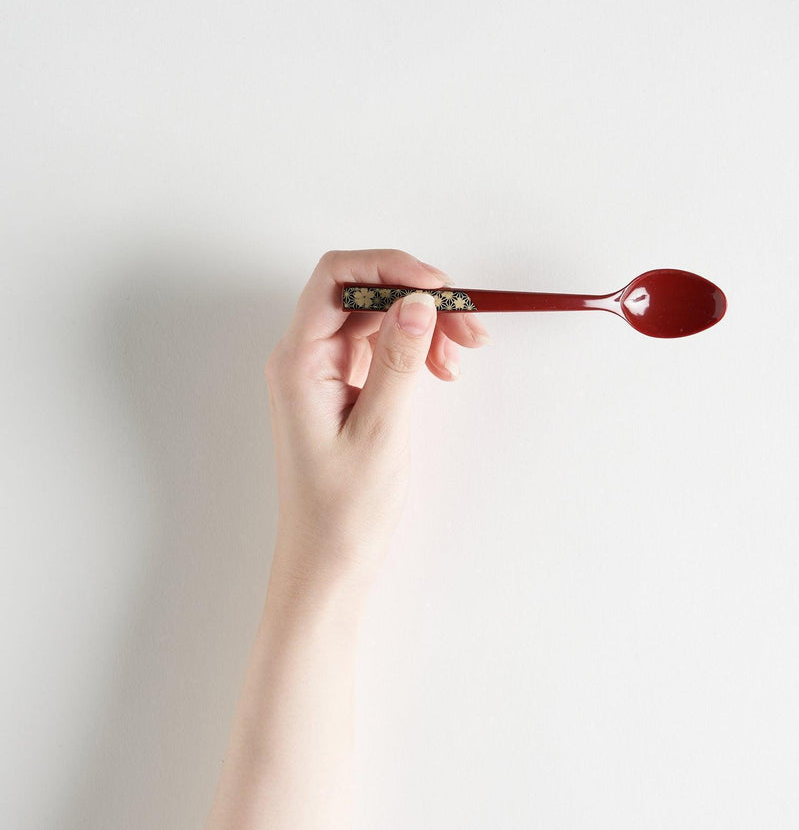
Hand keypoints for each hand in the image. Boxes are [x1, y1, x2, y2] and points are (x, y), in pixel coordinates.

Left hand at [263, 248, 490, 594]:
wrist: (328, 562)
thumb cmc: (344, 510)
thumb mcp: (380, 432)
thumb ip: (399, 360)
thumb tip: (418, 299)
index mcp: (299, 361)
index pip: (337, 278)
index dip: (390, 267)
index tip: (440, 286)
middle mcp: (305, 356)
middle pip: (364, 293)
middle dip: (419, 298)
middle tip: (469, 326)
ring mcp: (324, 370)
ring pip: (378, 316)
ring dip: (424, 323)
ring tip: (461, 354)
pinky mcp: (344, 386)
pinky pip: (383, 345)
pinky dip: (417, 348)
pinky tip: (441, 369)